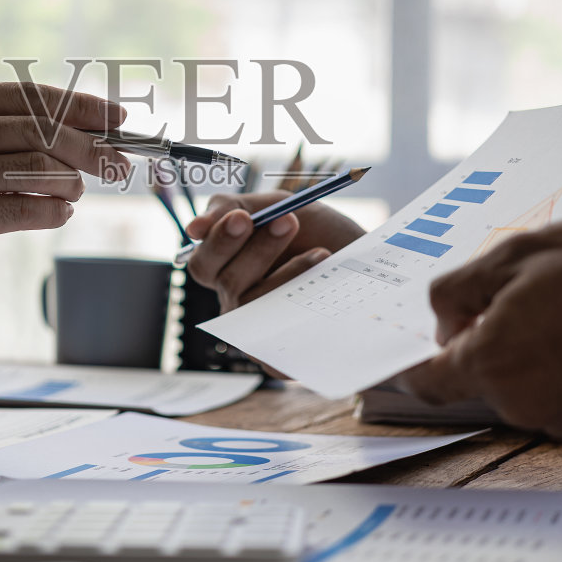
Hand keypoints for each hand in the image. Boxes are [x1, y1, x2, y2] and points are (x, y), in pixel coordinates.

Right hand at [0, 83, 127, 293]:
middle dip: (94, 148)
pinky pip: (24, 211)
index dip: (85, 107)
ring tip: (73, 193)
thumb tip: (64, 129)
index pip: (34, 97)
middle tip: (119, 164)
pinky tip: (54, 214)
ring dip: (72, 183)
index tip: (119, 117)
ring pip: (41, 170)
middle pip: (46, 131)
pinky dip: (52, 213)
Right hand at [185, 191, 363, 314]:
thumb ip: (239, 207)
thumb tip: (192, 229)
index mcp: (228, 268)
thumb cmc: (320, 237)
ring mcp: (254, 328)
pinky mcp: (278, 355)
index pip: (203, 261)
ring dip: (285, 270)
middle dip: (251, 248)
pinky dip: (300, 297)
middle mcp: (235, 301)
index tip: (243, 216)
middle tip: (286, 219)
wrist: (369, 274)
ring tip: (320, 251)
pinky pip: (276, 329)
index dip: (217, 240)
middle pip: (218, 280)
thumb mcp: (282, 207)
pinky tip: (323, 275)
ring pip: (248, 302)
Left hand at [396, 214, 561, 437]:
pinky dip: (549, 356)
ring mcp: (561, 415)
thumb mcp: (522, 252)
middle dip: (475, 333)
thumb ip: (461, 289)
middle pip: (471, 374)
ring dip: (515, 342)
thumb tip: (442, 320)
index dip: (410, 360)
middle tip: (501, 287)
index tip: (405, 344)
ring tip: (552, 293)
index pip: (427, 381)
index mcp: (495, 363)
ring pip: (511, 378)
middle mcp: (522, 402)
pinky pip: (548, 385)